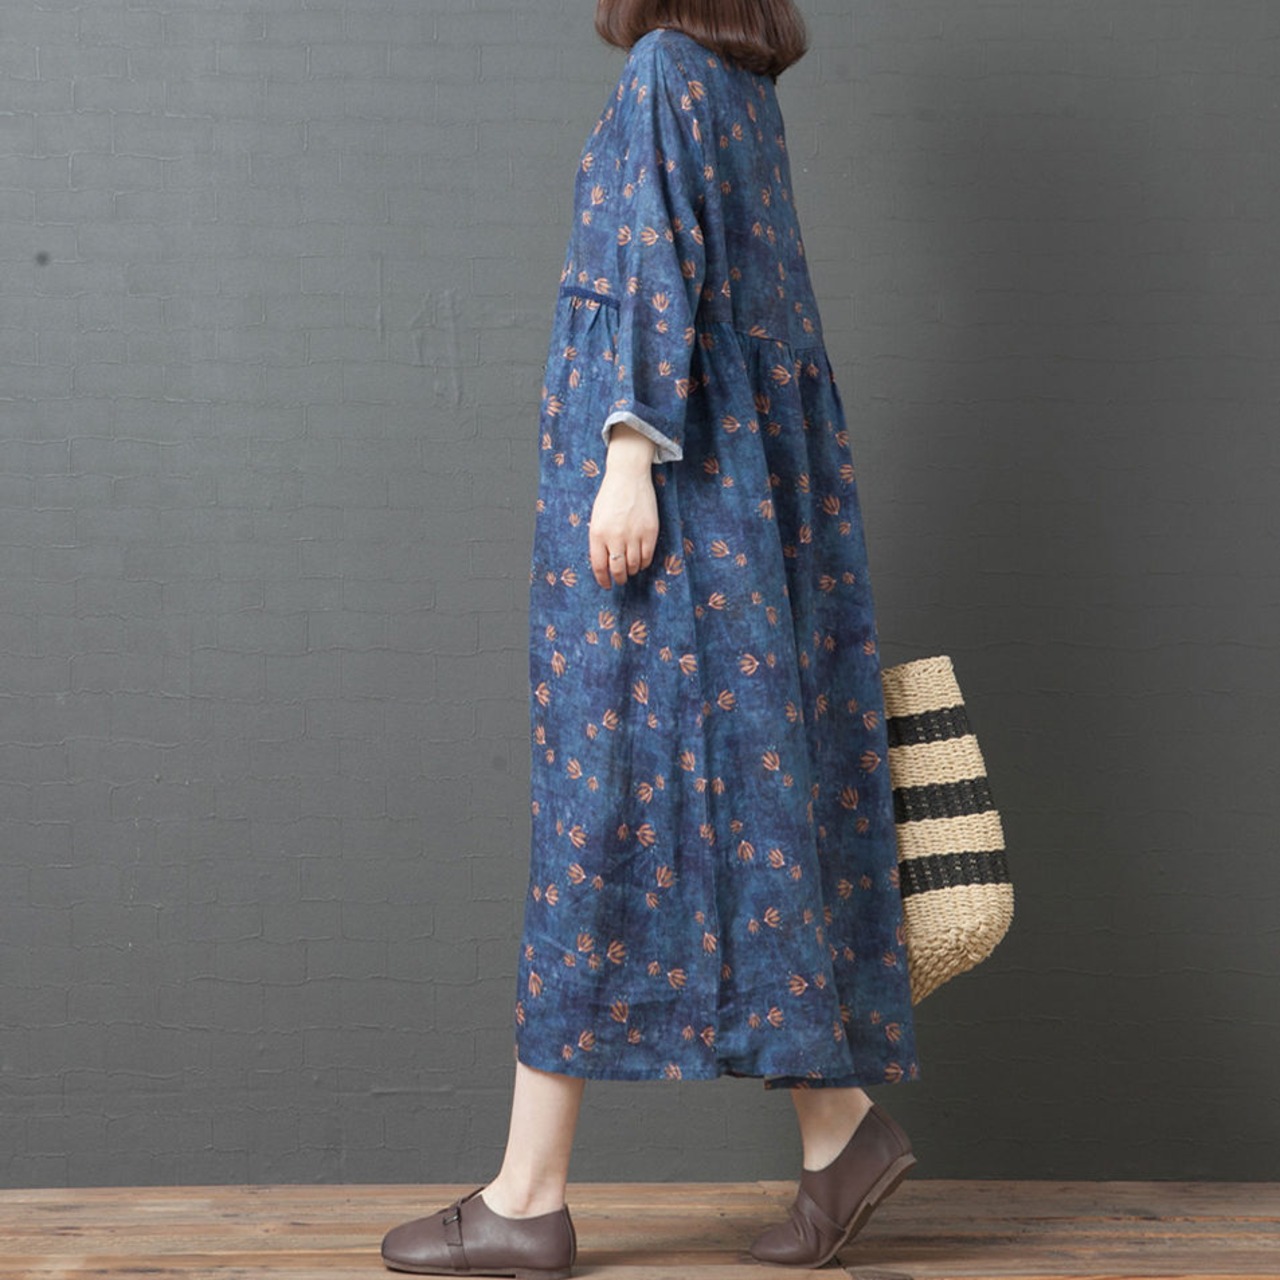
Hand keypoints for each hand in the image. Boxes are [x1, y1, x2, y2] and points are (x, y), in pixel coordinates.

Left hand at [588, 425, 658, 588]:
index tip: (606, 585)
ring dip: (631, 571)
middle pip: (617, 569)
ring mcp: (634, 534)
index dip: (603, 580)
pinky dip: (643, 562)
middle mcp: (615, 537)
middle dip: (619, 579)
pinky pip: (647, 556)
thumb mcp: (597, 519)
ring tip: (630, 570)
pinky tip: (640, 561)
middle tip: (620, 580)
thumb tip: (604, 564)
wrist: (628, 477)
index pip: (599, 566)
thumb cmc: (610, 497)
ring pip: (633, 565)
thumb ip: (599, 541)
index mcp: (598, 534)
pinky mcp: (650, 531)